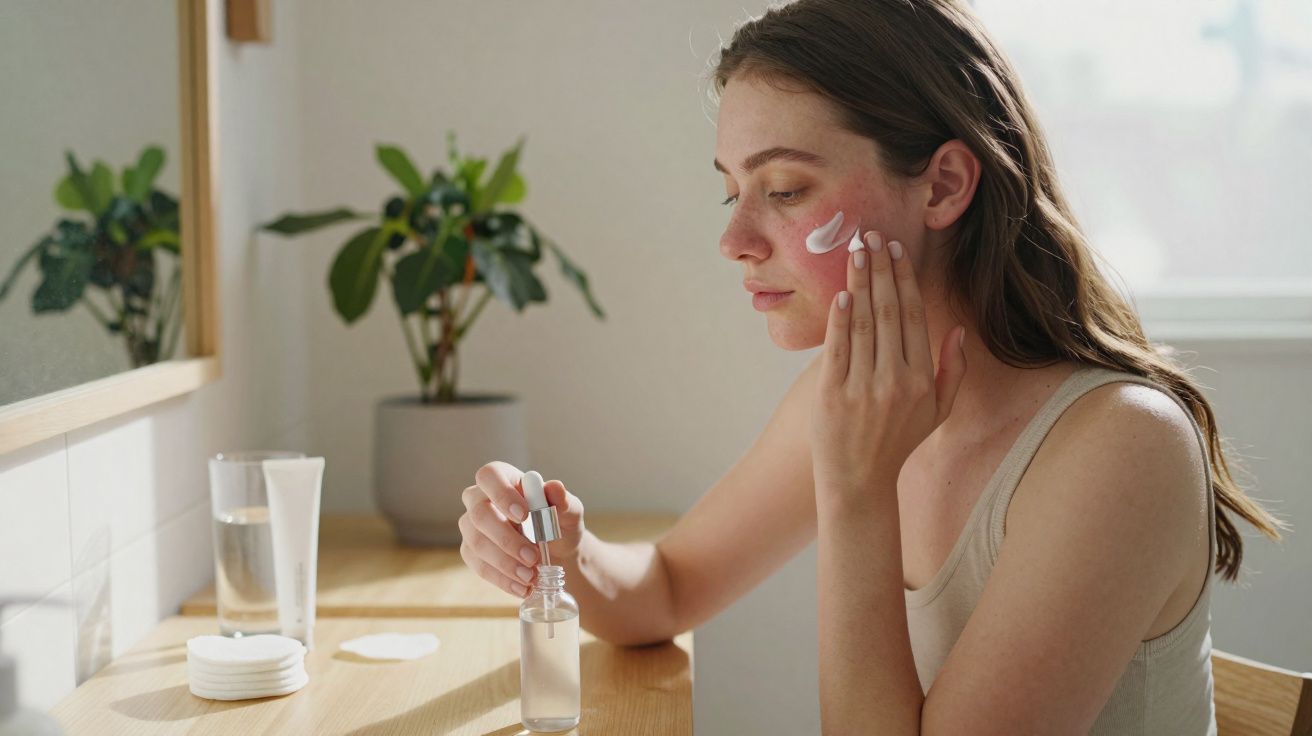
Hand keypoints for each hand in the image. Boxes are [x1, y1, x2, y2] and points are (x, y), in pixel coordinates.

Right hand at [459, 461, 586, 596]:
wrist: (556, 551)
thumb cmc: (559, 522)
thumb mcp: (569, 512)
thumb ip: (564, 501)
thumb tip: (555, 488)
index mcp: (504, 479)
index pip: (489, 475)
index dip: (502, 494)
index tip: (524, 515)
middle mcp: (480, 499)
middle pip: (479, 513)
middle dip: (506, 539)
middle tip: (533, 557)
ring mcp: (472, 526)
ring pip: (476, 543)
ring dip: (505, 563)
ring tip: (531, 577)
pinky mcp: (471, 552)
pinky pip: (479, 566)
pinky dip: (502, 580)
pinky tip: (521, 587)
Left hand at [810, 232, 967, 495]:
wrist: (858, 480)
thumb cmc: (898, 442)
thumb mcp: (937, 412)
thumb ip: (952, 371)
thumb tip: (957, 330)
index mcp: (921, 380)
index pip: (912, 317)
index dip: (904, 280)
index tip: (896, 251)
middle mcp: (894, 381)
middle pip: (887, 311)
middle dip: (880, 269)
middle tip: (871, 236)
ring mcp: (862, 387)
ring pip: (862, 323)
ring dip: (858, 282)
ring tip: (855, 252)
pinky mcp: (832, 394)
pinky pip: (837, 347)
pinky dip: (839, 317)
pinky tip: (841, 291)